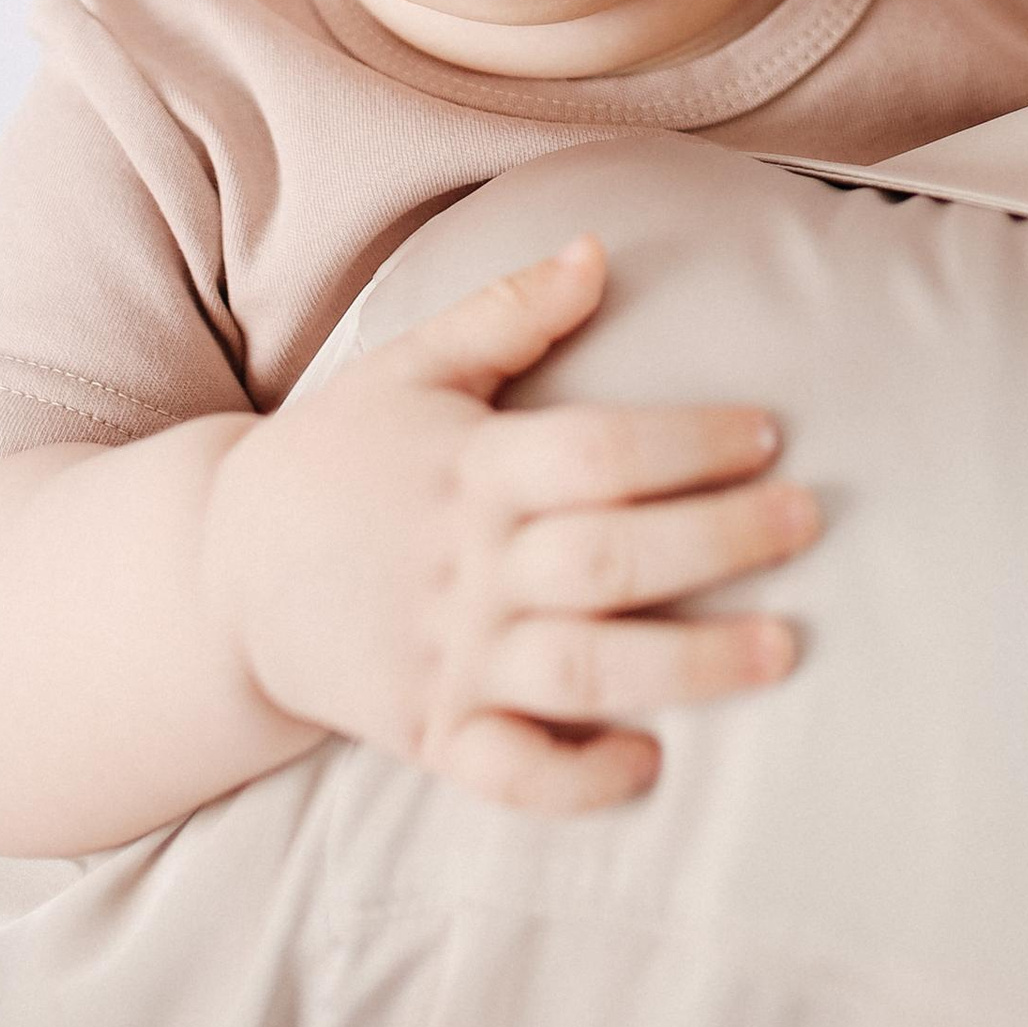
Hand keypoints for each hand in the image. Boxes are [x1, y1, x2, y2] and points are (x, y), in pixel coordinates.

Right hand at [201, 235, 817, 812]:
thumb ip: (505, 309)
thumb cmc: (336, 455)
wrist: (221, 574)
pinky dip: (577, 776)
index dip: (688, 441)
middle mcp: (465, 563)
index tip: (766, 434)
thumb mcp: (407, 366)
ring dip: (689, 663)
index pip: (597, 450)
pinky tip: (649, 761)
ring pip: (582, 667)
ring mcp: (447, 655)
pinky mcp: (429, 732)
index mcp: (468, 464)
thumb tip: (600, 250)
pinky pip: (510, 772)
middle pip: (609, 555)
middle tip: (807, 521)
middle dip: (719, 540)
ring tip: (780, 649)